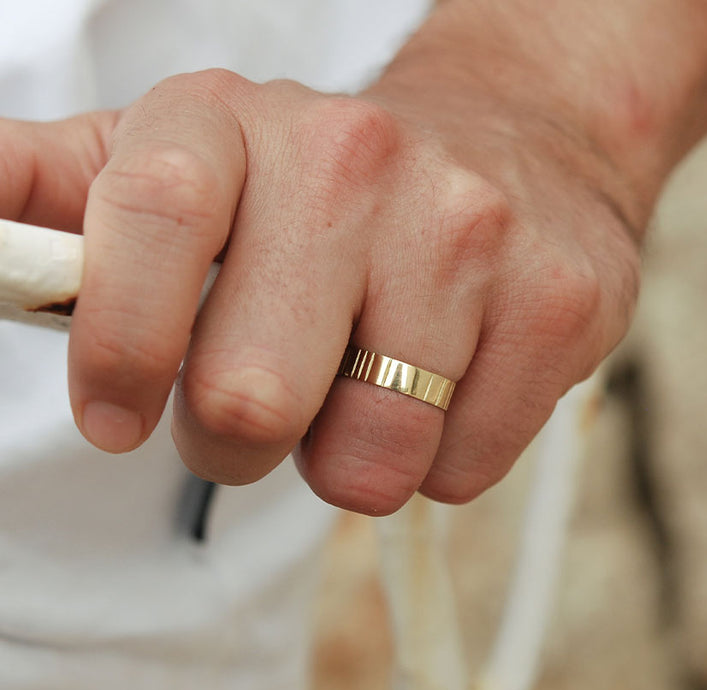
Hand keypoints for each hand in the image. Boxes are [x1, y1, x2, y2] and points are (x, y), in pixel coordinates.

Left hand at [0, 68, 639, 513]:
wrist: (512, 151)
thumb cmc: (329, 188)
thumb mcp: (189, 164)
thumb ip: (65, 201)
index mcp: (236, 121)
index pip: (151, 226)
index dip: (123, 348)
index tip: (119, 416)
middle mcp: (359, 161)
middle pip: (253, 400)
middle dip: (244, 436)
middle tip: (272, 398)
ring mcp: (471, 233)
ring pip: (369, 459)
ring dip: (349, 454)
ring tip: (372, 386)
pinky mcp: (559, 304)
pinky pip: (459, 470)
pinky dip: (439, 459)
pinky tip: (452, 385)